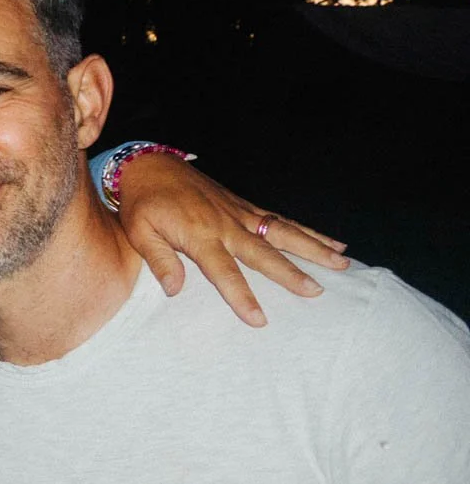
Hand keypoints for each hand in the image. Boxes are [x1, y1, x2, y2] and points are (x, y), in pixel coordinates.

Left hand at [116, 152, 348, 327]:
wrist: (149, 164)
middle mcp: (226, 224)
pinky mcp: (245, 205)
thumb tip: (175, 291)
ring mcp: (240, 213)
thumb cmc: (141, 203)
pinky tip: (331, 241)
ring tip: (343, 263)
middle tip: (317, 292)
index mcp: (199, 235)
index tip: (259, 319)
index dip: (241, 296)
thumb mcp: (140, 232)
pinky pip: (281, 220)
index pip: (224, 272)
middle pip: (264, 253)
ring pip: (283, 232)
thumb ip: (159, 261)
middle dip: (291, 274)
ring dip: (313, 248)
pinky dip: (307, 231)